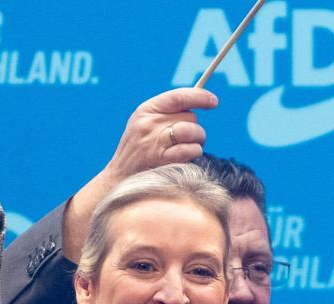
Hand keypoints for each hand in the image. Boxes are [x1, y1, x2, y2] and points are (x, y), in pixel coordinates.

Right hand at [100, 87, 217, 181]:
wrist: (120, 176)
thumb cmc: (138, 149)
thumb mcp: (144, 123)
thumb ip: (166, 112)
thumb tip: (199, 102)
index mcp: (146, 110)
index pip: (178, 97)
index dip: (200, 96)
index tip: (214, 101)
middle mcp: (150, 123)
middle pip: (190, 116)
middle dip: (195, 126)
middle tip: (190, 137)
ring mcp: (155, 142)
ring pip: (193, 130)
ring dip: (198, 139)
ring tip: (190, 145)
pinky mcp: (162, 160)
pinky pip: (191, 150)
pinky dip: (194, 152)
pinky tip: (187, 156)